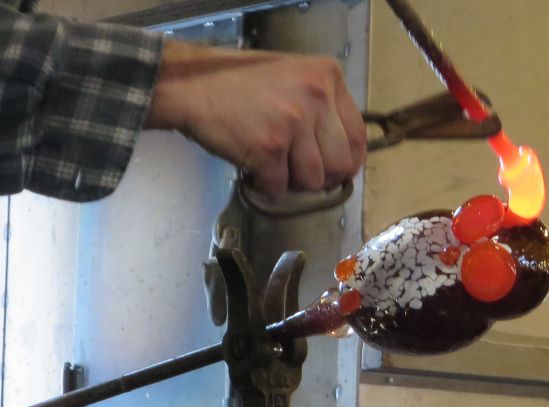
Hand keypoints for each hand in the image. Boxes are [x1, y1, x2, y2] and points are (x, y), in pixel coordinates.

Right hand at [145, 40, 366, 196]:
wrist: (190, 85)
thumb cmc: (241, 84)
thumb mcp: (294, 78)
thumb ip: (323, 108)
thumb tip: (343, 156)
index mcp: (328, 77)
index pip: (358, 136)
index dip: (348, 163)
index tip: (335, 172)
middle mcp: (317, 96)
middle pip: (340, 165)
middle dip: (321, 179)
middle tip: (299, 174)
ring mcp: (293, 122)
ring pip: (312, 181)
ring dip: (292, 183)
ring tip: (273, 165)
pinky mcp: (269, 148)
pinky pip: (280, 187)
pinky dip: (266, 186)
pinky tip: (254, 169)